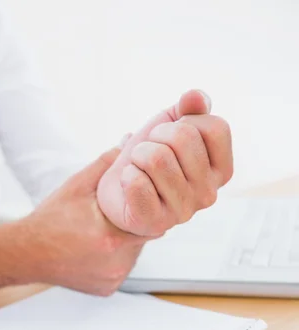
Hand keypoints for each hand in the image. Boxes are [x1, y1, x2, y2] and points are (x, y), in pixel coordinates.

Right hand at [18, 148, 149, 295]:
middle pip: (144, 239)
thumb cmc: (49, 220)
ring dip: (127, 243)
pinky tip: (98, 249)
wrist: (26, 253)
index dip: (147, 208)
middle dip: (136, 225)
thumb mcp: (77, 185)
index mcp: (111, 237)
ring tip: (104, 232)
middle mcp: (116, 263)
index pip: (152, 220)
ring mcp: (112, 279)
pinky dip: (115, 259)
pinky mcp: (107, 289)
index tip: (140, 200)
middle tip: (118, 215)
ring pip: (134, 255)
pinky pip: (122, 269)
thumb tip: (129, 141)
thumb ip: (106, 164)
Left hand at [97, 89, 232, 235]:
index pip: (216, 127)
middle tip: (149, 152)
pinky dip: (126, 175)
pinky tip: (130, 185)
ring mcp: (183, 212)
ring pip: (157, 158)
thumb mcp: (169, 126)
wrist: (118, 190)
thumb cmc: (149, 158)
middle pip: (184, 138)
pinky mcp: (155, 222)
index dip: (186, 121)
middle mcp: (208, 194)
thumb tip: (196, 97)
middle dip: (156, 136)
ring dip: (138, 155)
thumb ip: (188, 109)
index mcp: (221, 170)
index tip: (172, 135)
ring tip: (139, 168)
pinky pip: (137, 182)